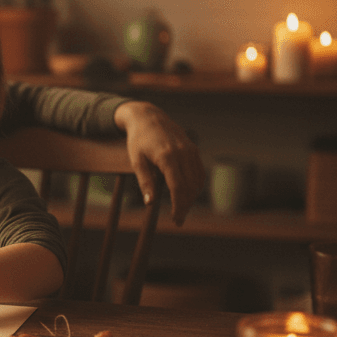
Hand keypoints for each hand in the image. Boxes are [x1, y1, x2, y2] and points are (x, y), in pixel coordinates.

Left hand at [114, 101, 204, 225]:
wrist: (148, 117)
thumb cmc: (138, 140)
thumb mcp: (136, 161)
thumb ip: (145, 181)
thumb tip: (150, 203)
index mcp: (167, 156)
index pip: (178, 187)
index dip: (178, 205)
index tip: (176, 219)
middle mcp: (182, 153)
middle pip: (190, 186)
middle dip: (186, 205)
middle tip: (178, 219)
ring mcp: (191, 150)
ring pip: (198, 181)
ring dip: (192, 197)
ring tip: (182, 208)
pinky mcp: (194, 149)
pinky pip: (199, 172)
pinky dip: (196, 185)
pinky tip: (188, 194)